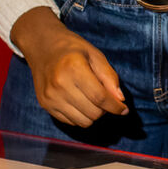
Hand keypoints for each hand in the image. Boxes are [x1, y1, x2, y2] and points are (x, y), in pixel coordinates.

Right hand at [9, 7, 126, 129]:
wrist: (43, 47)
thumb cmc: (73, 49)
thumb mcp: (95, 55)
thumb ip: (109, 77)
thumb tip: (120, 100)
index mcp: (74, 68)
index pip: (100, 97)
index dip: (115, 106)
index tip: (124, 109)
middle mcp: (59, 85)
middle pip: (93, 112)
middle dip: (105, 109)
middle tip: (106, 98)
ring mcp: (50, 97)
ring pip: (83, 122)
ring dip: (94, 115)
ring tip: (93, 100)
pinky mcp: (45, 105)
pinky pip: (70, 122)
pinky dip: (81, 116)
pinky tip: (80, 101)